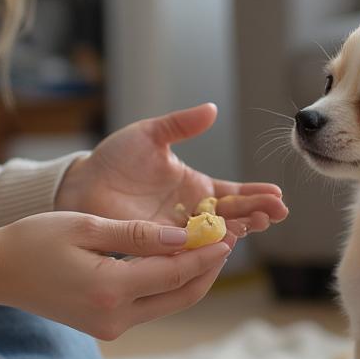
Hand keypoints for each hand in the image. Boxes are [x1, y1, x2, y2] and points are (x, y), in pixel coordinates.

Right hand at [0, 212, 231, 339]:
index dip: (208, 253)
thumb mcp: (85, 226)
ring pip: (169, 303)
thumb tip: (184, 238)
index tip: (230, 232)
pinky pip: (151, 305)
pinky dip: (169, 283)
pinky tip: (177, 258)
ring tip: (211, 244)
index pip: (176, 273)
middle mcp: (115, 317)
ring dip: (192, 277)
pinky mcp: (106, 326)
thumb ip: (137, 235)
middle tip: (229, 238)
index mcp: (110, 290)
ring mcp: (111, 327)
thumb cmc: (34, 240)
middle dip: (209, 268)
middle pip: (182, 296)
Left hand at [55, 103, 287, 240]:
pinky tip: (223, 243)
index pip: (233, 194)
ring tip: (257, 223)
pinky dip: (205, 247)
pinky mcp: (157, 244)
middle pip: (232, 216)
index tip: (277, 194)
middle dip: (257, 213)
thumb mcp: (151, 135)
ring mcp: (176, 231)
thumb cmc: (115, 158)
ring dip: (238, 230)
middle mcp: (191, 212)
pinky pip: (185, 249)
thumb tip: (212, 109)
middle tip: (276, 212)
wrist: (82, 183)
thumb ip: (181, 125)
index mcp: (195, 186)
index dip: (255, 194)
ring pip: (214, 235)